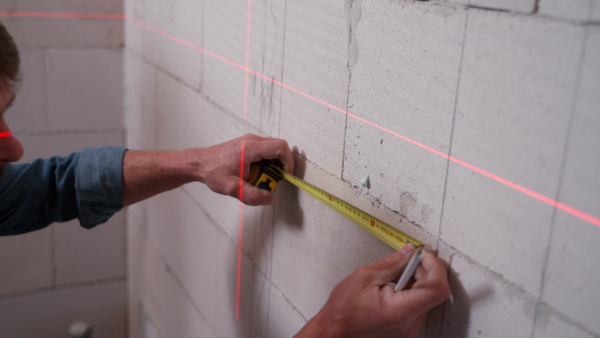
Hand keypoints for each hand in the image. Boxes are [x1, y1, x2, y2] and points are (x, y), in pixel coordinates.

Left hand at [190, 134, 293, 205]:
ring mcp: (249, 141)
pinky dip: (266, 162)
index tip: (285, 175)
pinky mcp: (246, 145)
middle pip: (279, 147)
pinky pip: (264, 151)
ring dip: (273, 164)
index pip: (281, 147)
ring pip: (272, 149)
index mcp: (251, 148)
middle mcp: (252, 141)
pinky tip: (256, 173)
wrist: (198, 163)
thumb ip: (253, 195)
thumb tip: (270, 199)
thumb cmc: (212, 172)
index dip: (288, 162)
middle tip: (273, 179)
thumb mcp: (233, 188)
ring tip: (262, 178)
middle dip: (281, 164)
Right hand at [295, 244, 449, 337]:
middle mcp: (409, 324)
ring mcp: (409, 329)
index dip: (434, 267)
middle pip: (433, 292)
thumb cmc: (343, 312)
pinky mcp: (405, 329)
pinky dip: (411, 292)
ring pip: (426, 298)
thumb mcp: (365, 277)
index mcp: (400, 311)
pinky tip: (395, 286)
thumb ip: (391, 263)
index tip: (424, 256)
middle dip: (423, 270)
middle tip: (408, 259)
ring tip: (395, 275)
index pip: (437, 289)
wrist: (334, 332)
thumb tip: (408, 253)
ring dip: (417, 281)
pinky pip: (417, 306)